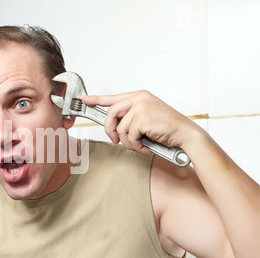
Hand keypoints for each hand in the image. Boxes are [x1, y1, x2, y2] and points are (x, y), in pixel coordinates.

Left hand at [82, 91, 196, 156]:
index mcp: (139, 96)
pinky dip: (136, 146)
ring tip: (139, 145)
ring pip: (120, 128)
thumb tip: (113, 125)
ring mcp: (141, 107)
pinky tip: (146, 147)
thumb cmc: (167, 128)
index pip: (113, 97)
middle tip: (114, 140)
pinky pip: (129, 136)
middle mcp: (139, 98)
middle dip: (110, 130)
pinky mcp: (142, 118)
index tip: (86, 100)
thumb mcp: (146, 118)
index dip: (97, 99)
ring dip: (128, 142)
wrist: (185, 134)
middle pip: (111, 114)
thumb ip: (131, 117)